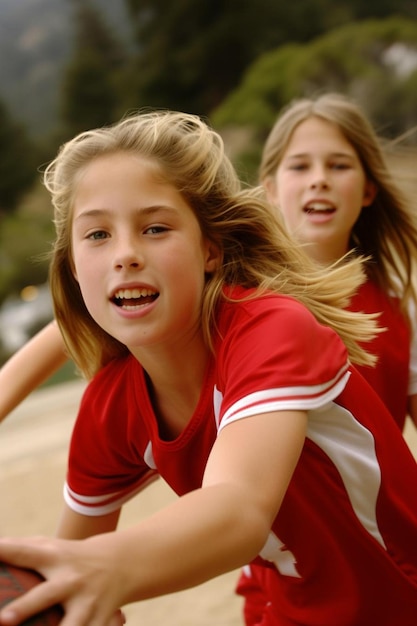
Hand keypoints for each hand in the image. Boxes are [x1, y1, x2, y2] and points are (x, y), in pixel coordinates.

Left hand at [0, 536, 127, 625]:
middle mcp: (70, 580)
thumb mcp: (49, 547)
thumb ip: (18, 549)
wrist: (120, 563)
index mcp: (54, 557)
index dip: (4, 552)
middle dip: (25, 608)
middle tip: (3, 619)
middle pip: (47, 594)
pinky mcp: (100, 620)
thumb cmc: (68, 557)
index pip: (24, 553)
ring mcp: (86, 602)